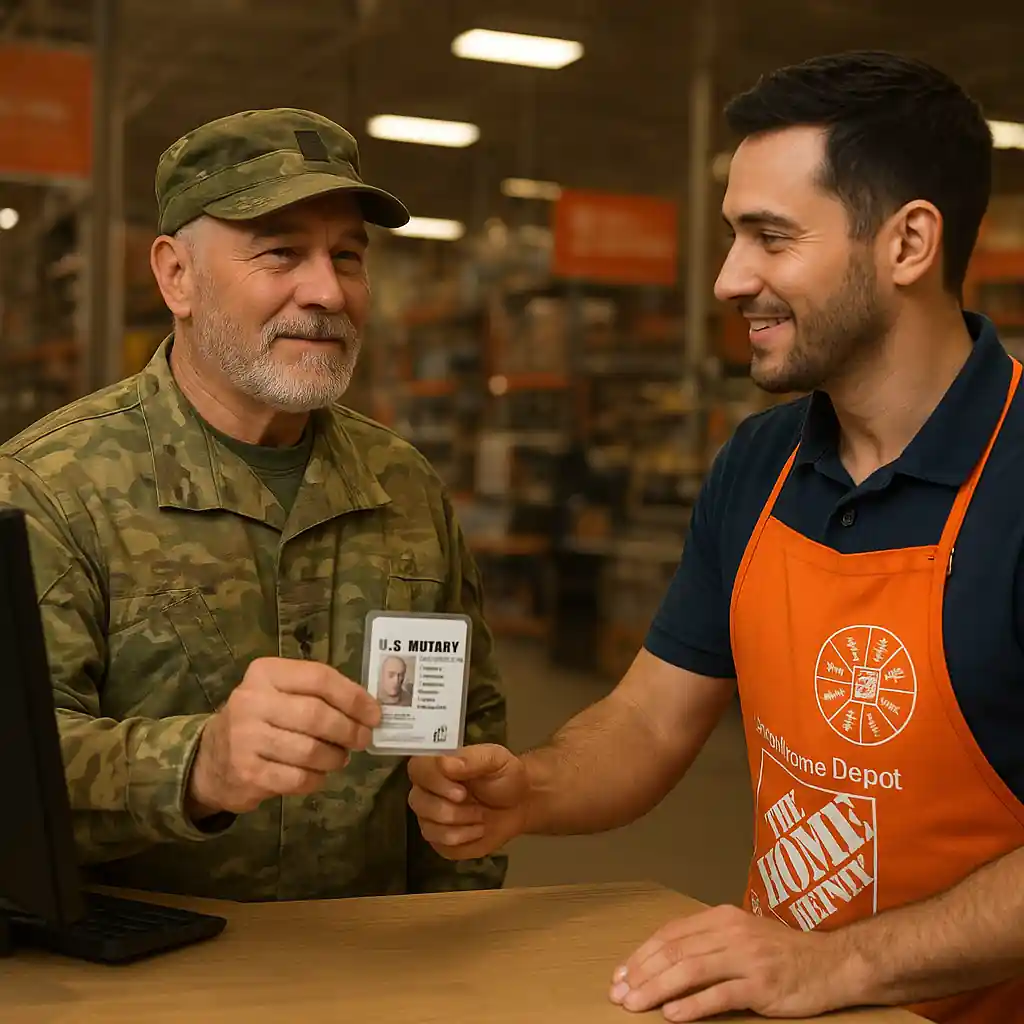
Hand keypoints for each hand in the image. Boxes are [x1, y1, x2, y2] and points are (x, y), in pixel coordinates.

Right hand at [187, 657, 381, 816]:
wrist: (211, 760)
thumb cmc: (260, 719)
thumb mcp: (281, 692)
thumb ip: (318, 694)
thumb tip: (368, 709)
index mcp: (266, 673)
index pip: (319, 678)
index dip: (354, 697)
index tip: (374, 714)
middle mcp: (252, 701)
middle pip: (317, 715)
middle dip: (349, 730)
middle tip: (363, 739)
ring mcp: (246, 738)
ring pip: (310, 750)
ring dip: (335, 757)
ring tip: (340, 757)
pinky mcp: (248, 773)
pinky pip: (299, 778)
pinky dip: (317, 778)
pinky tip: (318, 773)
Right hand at [407, 744, 528, 859]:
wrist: (519, 804)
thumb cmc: (505, 777)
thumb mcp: (495, 759)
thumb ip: (471, 758)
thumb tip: (444, 762)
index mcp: (437, 764)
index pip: (417, 769)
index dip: (435, 782)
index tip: (461, 792)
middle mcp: (427, 789)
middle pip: (418, 802)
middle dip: (452, 810)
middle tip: (478, 808)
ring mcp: (430, 816)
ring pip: (429, 827)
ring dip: (462, 825)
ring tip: (481, 816)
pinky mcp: (438, 840)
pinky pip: (441, 845)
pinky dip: (465, 839)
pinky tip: (478, 830)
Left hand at [609, 905, 861, 1020]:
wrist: (833, 963)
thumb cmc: (782, 954)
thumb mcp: (741, 937)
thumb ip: (707, 943)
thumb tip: (663, 962)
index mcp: (722, 918)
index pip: (670, 934)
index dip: (642, 954)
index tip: (621, 974)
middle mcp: (731, 933)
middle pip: (675, 952)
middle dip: (641, 973)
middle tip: (619, 993)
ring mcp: (747, 958)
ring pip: (691, 971)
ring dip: (657, 989)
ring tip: (636, 1004)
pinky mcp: (762, 985)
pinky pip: (720, 994)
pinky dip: (692, 1005)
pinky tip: (672, 1015)